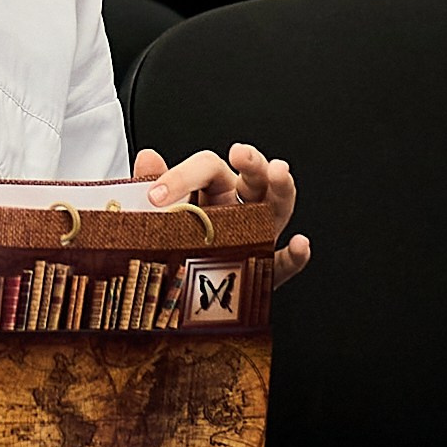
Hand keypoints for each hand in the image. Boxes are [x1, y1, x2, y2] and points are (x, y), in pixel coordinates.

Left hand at [129, 144, 311, 286]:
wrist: (172, 293)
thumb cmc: (170, 246)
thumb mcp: (158, 215)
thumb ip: (152, 185)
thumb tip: (147, 157)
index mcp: (214, 191)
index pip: (208, 168)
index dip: (183, 176)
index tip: (157, 195)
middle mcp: (241, 209)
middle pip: (255, 177)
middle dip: (252, 161)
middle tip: (240, 154)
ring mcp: (257, 238)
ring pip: (278, 208)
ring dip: (282, 188)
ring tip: (278, 171)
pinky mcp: (263, 273)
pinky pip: (283, 264)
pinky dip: (296, 255)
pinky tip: (299, 244)